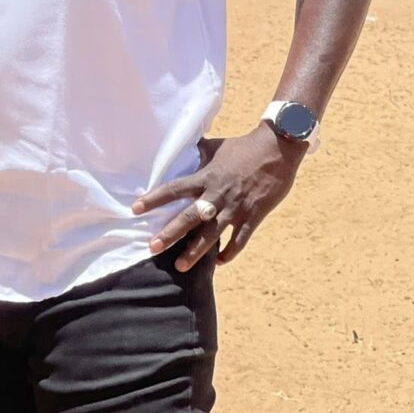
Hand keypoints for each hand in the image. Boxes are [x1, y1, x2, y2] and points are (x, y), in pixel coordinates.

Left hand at [132, 126, 305, 271]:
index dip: (154, 199)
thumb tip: (179, 148)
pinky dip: (229, 252)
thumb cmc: (243, 146)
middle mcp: (217, 194)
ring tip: (180, 265)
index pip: (174, 189)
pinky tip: (219, 262)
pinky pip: (240, 240)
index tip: (135, 208)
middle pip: (189, 217)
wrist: (277, 149)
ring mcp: (236, 207)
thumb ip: (196, 152)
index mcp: (206, 176)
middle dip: (170, 234)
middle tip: (152, 248)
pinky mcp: (254, 216)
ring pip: (212, 234)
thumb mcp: (215, 146)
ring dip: (196, 251)